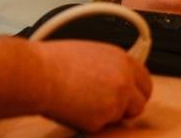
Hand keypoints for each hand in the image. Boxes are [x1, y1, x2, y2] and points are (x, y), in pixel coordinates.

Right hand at [32, 40, 151, 132]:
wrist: (36, 74)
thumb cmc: (50, 61)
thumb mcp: (87, 53)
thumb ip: (107, 66)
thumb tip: (111, 79)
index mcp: (121, 60)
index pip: (144, 81)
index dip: (134, 90)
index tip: (128, 94)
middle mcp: (124, 80)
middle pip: (139, 102)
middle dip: (127, 106)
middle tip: (108, 105)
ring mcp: (116, 102)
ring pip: (120, 117)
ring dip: (106, 114)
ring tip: (80, 101)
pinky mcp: (103, 120)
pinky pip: (100, 126)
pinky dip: (88, 121)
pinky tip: (72, 107)